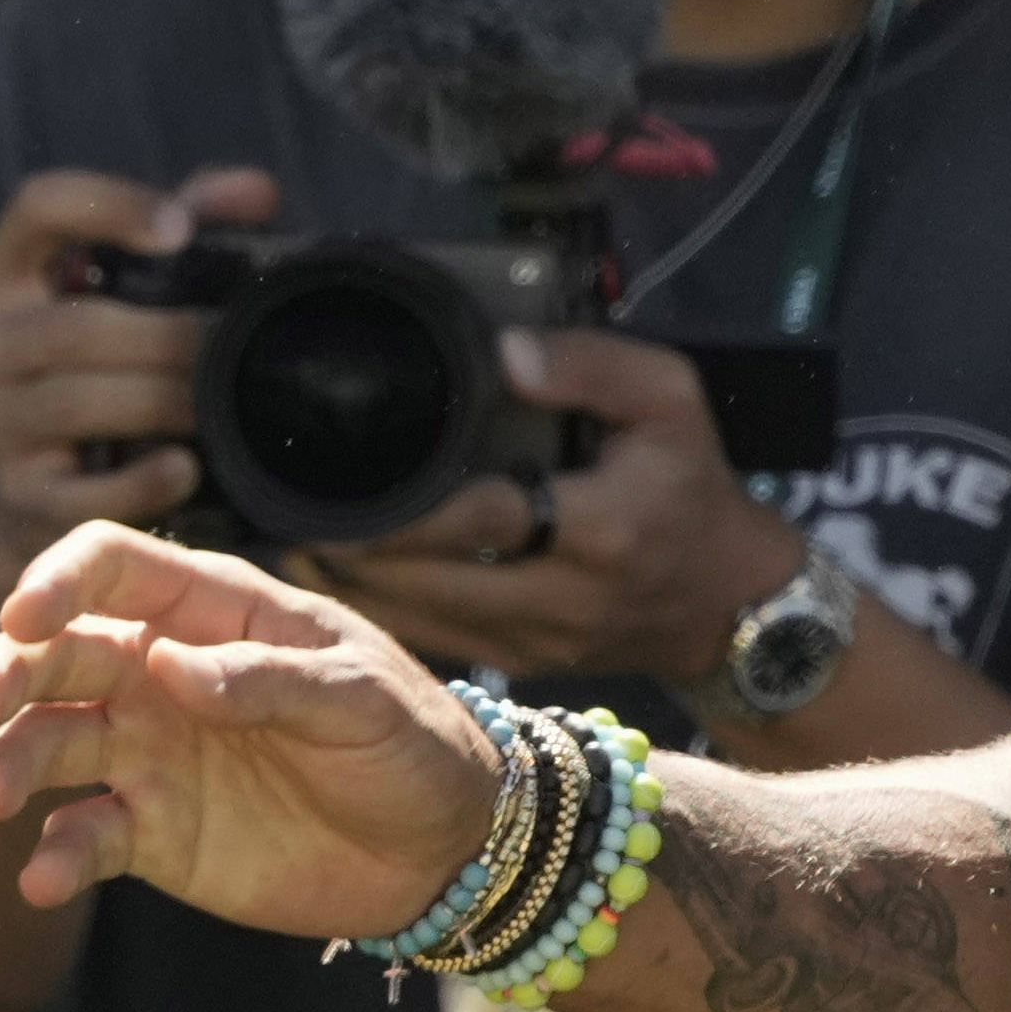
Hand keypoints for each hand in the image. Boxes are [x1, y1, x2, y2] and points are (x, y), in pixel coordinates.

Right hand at [0, 164, 284, 545]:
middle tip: (230, 341)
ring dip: (160, 401)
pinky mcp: (18, 493)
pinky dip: (139, 482)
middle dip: (163, 336)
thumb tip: (256, 191)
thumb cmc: (120, 356)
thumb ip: (200, 225)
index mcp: (6, 271)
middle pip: (71, 327)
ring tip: (222, 398)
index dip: (107, 207)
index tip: (179, 229)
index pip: (38, 207)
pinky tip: (185, 468)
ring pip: (75, 403)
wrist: (70, 483)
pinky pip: (78, 491)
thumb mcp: (151, 283)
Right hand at [0, 521, 506, 941]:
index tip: (22, 619)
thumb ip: (266, 678)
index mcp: (214, 614)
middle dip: (6, 669)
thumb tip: (166, 664)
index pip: (112, 568)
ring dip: (9, 762)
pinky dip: (53, 856)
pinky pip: (83, 837)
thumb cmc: (410, 743)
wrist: (442, 851)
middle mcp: (163, 675)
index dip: (58, 581)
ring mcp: (151, 754)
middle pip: (58, 652)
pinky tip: (42, 880)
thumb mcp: (358, 697)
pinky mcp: (153, 833)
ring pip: (49, 741)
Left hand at [308, 328, 804, 688]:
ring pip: (420, 621)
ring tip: (289, 540)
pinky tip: (333, 578)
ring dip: (351, 586)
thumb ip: (592, 365)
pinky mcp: (518, 663)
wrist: (728, 603)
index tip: (341, 480)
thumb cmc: (693, 487)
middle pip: (431, 579)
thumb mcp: (672, 401)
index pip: (486, 516)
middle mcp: (564, 596)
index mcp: (602, 527)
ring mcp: (536, 642)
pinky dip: (378, 611)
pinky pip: (432, 641)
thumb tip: (507, 348)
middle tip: (282, 510)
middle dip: (354, 551)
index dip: (408, 505)